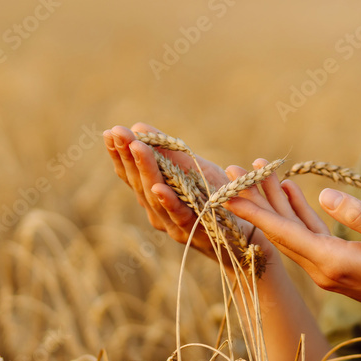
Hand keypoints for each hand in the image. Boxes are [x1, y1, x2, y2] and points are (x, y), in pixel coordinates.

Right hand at [103, 123, 275, 267]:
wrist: (250, 230)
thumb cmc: (218, 198)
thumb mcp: (193, 170)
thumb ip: (168, 152)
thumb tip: (139, 127)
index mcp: (155, 196)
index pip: (130, 174)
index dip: (119, 155)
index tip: (110, 132)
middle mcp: (158, 212)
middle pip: (138, 184)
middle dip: (127, 156)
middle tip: (118, 132)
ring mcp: (174, 224)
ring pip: (154, 197)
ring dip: (145, 171)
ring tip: (136, 148)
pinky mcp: (195, 232)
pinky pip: (180, 216)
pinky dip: (168, 202)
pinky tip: (158, 187)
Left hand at [224, 161, 360, 321]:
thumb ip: (358, 216)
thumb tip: (324, 195)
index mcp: (332, 262)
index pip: (283, 233)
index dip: (255, 212)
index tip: (229, 194)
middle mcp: (321, 268)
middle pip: (279, 230)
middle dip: (254, 200)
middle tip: (232, 172)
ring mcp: (326, 268)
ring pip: (291, 231)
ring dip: (274, 203)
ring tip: (258, 172)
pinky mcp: (335, 265)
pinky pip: (308, 235)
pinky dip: (296, 213)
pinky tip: (289, 191)